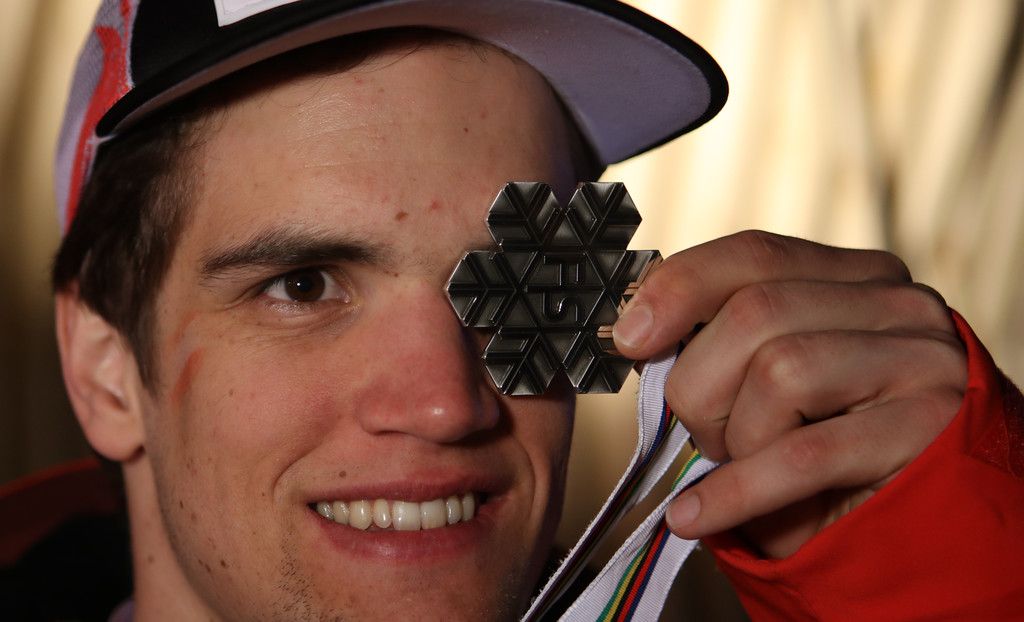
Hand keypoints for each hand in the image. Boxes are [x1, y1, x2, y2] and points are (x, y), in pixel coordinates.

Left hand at [612, 231, 966, 557]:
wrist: (918, 525)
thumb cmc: (829, 449)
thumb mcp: (774, 382)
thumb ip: (723, 341)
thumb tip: (635, 327)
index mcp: (855, 277)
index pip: (754, 254)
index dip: (678, 289)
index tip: (629, 337)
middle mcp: (896, 304)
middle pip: (755, 313)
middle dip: (702, 386)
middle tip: (704, 435)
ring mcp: (921, 361)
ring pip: (780, 372)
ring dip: (735, 437)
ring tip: (742, 466)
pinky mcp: (928, 429)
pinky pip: (802, 456)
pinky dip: (734, 490)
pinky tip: (695, 514)